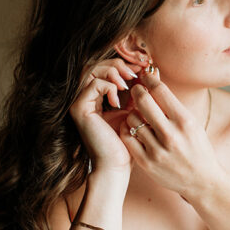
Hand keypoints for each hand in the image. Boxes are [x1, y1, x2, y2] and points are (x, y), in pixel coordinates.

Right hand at [69, 58, 142, 173]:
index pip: (105, 69)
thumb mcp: (134, 111)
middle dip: (118, 65)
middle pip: (97, 65)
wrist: (116, 165)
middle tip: (135, 72)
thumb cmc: (127, 142)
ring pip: (93, 70)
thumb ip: (137, 92)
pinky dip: (108, 86)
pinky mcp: (79, 108)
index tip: (142, 66)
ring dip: (113, 72)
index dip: (123, 64)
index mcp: (97, 97)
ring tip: (128, 84)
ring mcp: (80, 102)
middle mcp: (85, 97)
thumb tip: (150, 69)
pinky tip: (118, 99)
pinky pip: (93, 84)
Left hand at [120, 73, 223, 199]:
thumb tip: (154, 83)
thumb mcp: (192, 124)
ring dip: (133, 113)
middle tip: (136, 90)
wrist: (202, 181)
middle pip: (143, 101)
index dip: (150, 79)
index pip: (160, 90)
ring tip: (138, 114)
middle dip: (137, 91)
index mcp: (185, 122)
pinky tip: (132, 128)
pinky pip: (127, 137)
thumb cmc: (198, 148)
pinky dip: (126, 129)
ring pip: (132, 119)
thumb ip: (173, 107)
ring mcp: (157, 150)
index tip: (146, 76)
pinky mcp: (146, 163)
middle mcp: (171, 135)